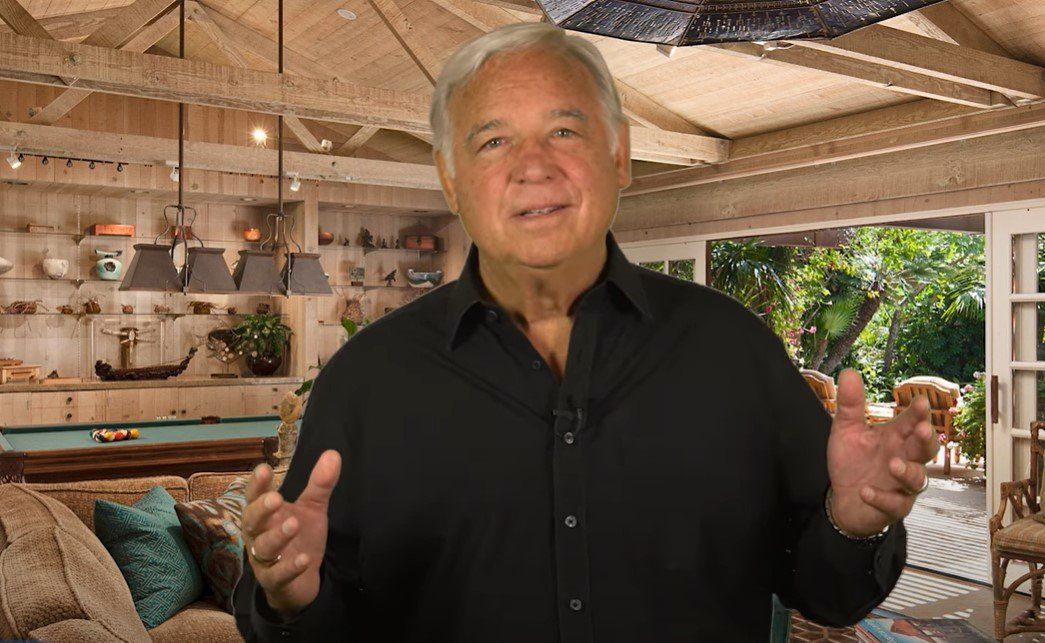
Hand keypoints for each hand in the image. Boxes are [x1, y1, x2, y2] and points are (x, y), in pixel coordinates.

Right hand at [242, 449, 341, 617]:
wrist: (300, 580)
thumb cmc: (300, 537)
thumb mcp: (312, 509)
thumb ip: (319, 484)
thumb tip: (333, 454)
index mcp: (264, 514)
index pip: (254, 496)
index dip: (257, 484)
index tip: (264, 469)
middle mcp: (258, 535)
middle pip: (251, 520)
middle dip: (261, 509)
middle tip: (276, 499)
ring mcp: (264, 560)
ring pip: (264, 548)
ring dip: (277, 536)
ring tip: (294, 524)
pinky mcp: (275, 582)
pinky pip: (278, 576)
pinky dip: (290, 567)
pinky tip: (304, 559)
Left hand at [826, 369, 936, 536]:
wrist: (843, 499)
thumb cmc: (852, 462)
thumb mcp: (846, 431)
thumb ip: (850, 405)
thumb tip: (849, 371)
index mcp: (895, 438)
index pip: (912, 423)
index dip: (918, 413)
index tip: (921, 402)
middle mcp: (904, 459)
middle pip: (926, 450)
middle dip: (926, 440)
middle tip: (922, 430)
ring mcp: (902, 485)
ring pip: (917, 480)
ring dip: (907, 471)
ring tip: (893, 464)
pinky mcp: (893, 507)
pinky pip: (894, 504)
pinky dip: (881, 497)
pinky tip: (865, 491)